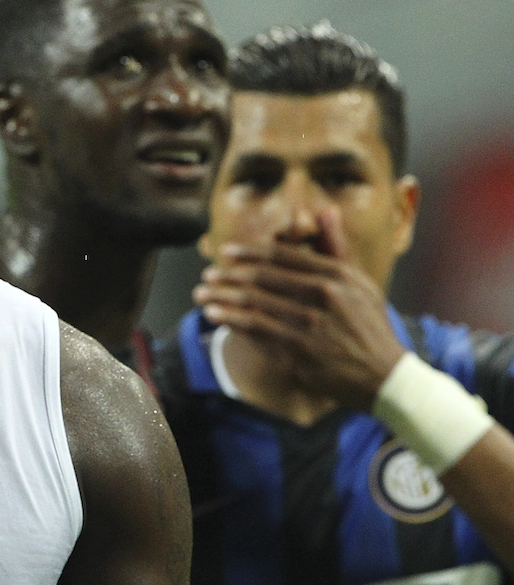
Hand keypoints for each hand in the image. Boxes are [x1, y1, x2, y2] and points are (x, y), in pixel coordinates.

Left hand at [192, 210, 406, 410]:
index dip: (249, 253)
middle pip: (262, 278)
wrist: (383, 374)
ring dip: (221, 297)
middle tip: (207, 275)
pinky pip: (255, 330)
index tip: (226, 252)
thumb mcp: (360, 282)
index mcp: (336, 274)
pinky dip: (230, 320)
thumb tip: (325, 209)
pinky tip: (214, 315)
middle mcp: (322, 295)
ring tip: (201, 295)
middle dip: (228, 275)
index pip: (283, 256)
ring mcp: (309, 323)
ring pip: (253, 303)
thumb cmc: (367, 325)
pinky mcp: (298, 349)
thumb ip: (336, 247)